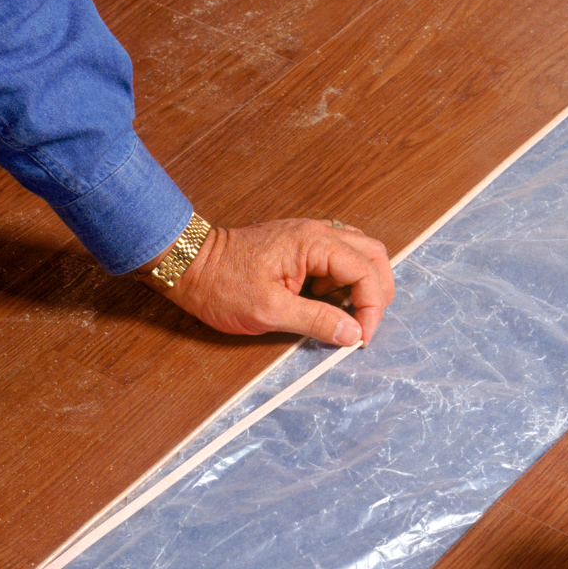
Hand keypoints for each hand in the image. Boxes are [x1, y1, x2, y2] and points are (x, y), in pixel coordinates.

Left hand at [153, 218, 393, 344]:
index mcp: (313, 243)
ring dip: (364, 283)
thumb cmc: (222, 285)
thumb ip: (317, 320)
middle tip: (366, 325)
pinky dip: (345, 278)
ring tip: (350, 314)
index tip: (361, 336)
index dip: (372, 307)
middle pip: (373, 254)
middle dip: (378, 292)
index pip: (366, 271)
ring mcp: (309, 236)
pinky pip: (338, 256)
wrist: (190, 266)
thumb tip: (353, 332)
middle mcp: (317, 232)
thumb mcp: (270, 311)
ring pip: (359, 252)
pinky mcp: (300, 244)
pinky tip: (331, 300)